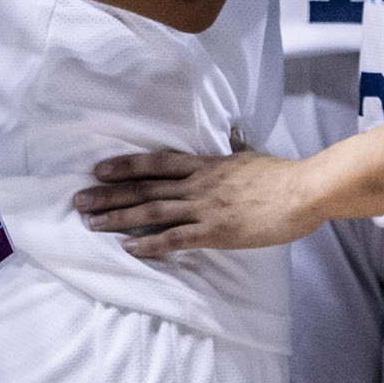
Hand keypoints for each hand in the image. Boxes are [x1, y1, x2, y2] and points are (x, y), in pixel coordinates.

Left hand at [74, 148, 324, 256]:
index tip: (98, 169)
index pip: (155, 162)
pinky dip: (150, 243)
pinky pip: (176, 238)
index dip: (124, 165)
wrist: (304, 190)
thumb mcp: (251, 156)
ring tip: (91, 223)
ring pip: (152, 210)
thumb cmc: (281, 175)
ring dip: (119, 217)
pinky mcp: (216, 231)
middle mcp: (198, 183)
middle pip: (144, 186)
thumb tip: (234, 135)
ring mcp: (205, 207)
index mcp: (205, 165)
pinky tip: (129, 247)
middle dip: (108, 194)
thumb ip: (236, 149)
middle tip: (78, 200)